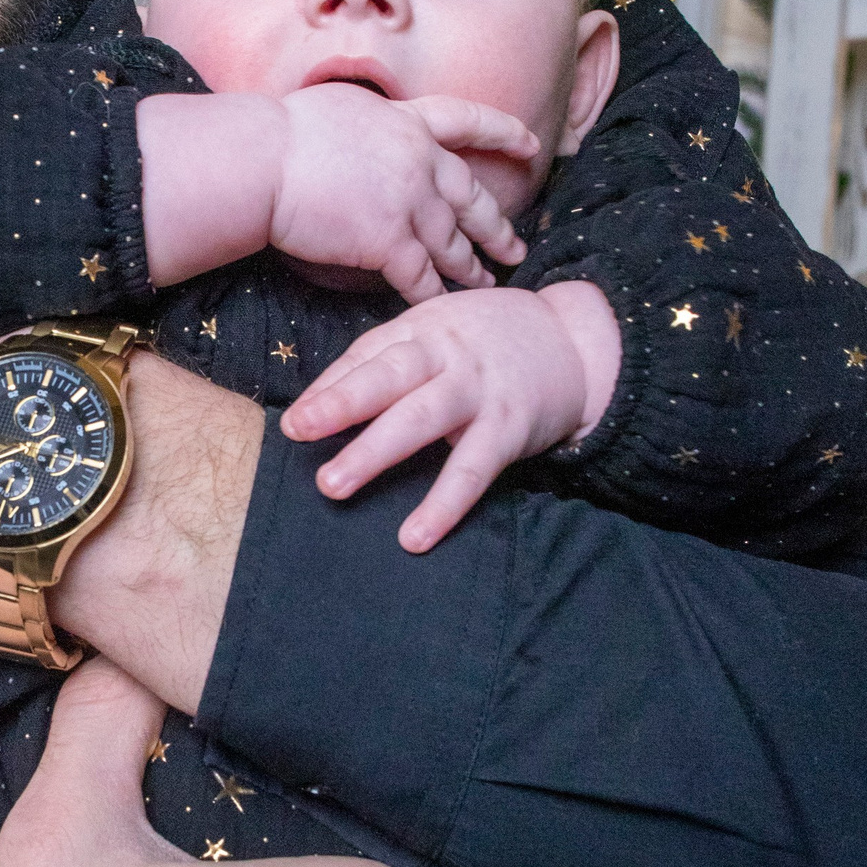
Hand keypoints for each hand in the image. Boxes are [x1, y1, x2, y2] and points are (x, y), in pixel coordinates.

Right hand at [137, 88, 535, 301]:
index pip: (468, 120)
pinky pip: (421, 277)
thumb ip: (371, 123)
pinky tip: (444, 308)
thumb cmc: (280, 133)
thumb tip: (370, 132)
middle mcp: (419, 160)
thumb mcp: (340, 106)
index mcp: (407, 121)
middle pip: (472, 197)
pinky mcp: (388, 241)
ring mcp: (409, 201)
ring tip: (485, 284)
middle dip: (496, 226)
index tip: (532, 144)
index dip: (504, 133)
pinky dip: (433, 295)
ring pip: (452, 242)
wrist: (262, 161)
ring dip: (470, 267)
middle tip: (515, 247)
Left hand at [280, 278, 622, 551]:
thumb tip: (319, 401)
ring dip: (374, 452)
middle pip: (388, 376)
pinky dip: (443, 504)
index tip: (293, 421)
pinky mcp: (509, 427)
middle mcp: (447, 354)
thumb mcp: (439, 332)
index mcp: (422, 329)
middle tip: (299, 431)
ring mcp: (478, 390)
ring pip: (421, 418)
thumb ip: (388, 360)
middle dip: (341, 403)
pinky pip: (472, 470)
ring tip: (333, 485)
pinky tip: (414, 537)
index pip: (367, 356)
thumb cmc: (487, 342)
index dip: (328, 388)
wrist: (574, 339)